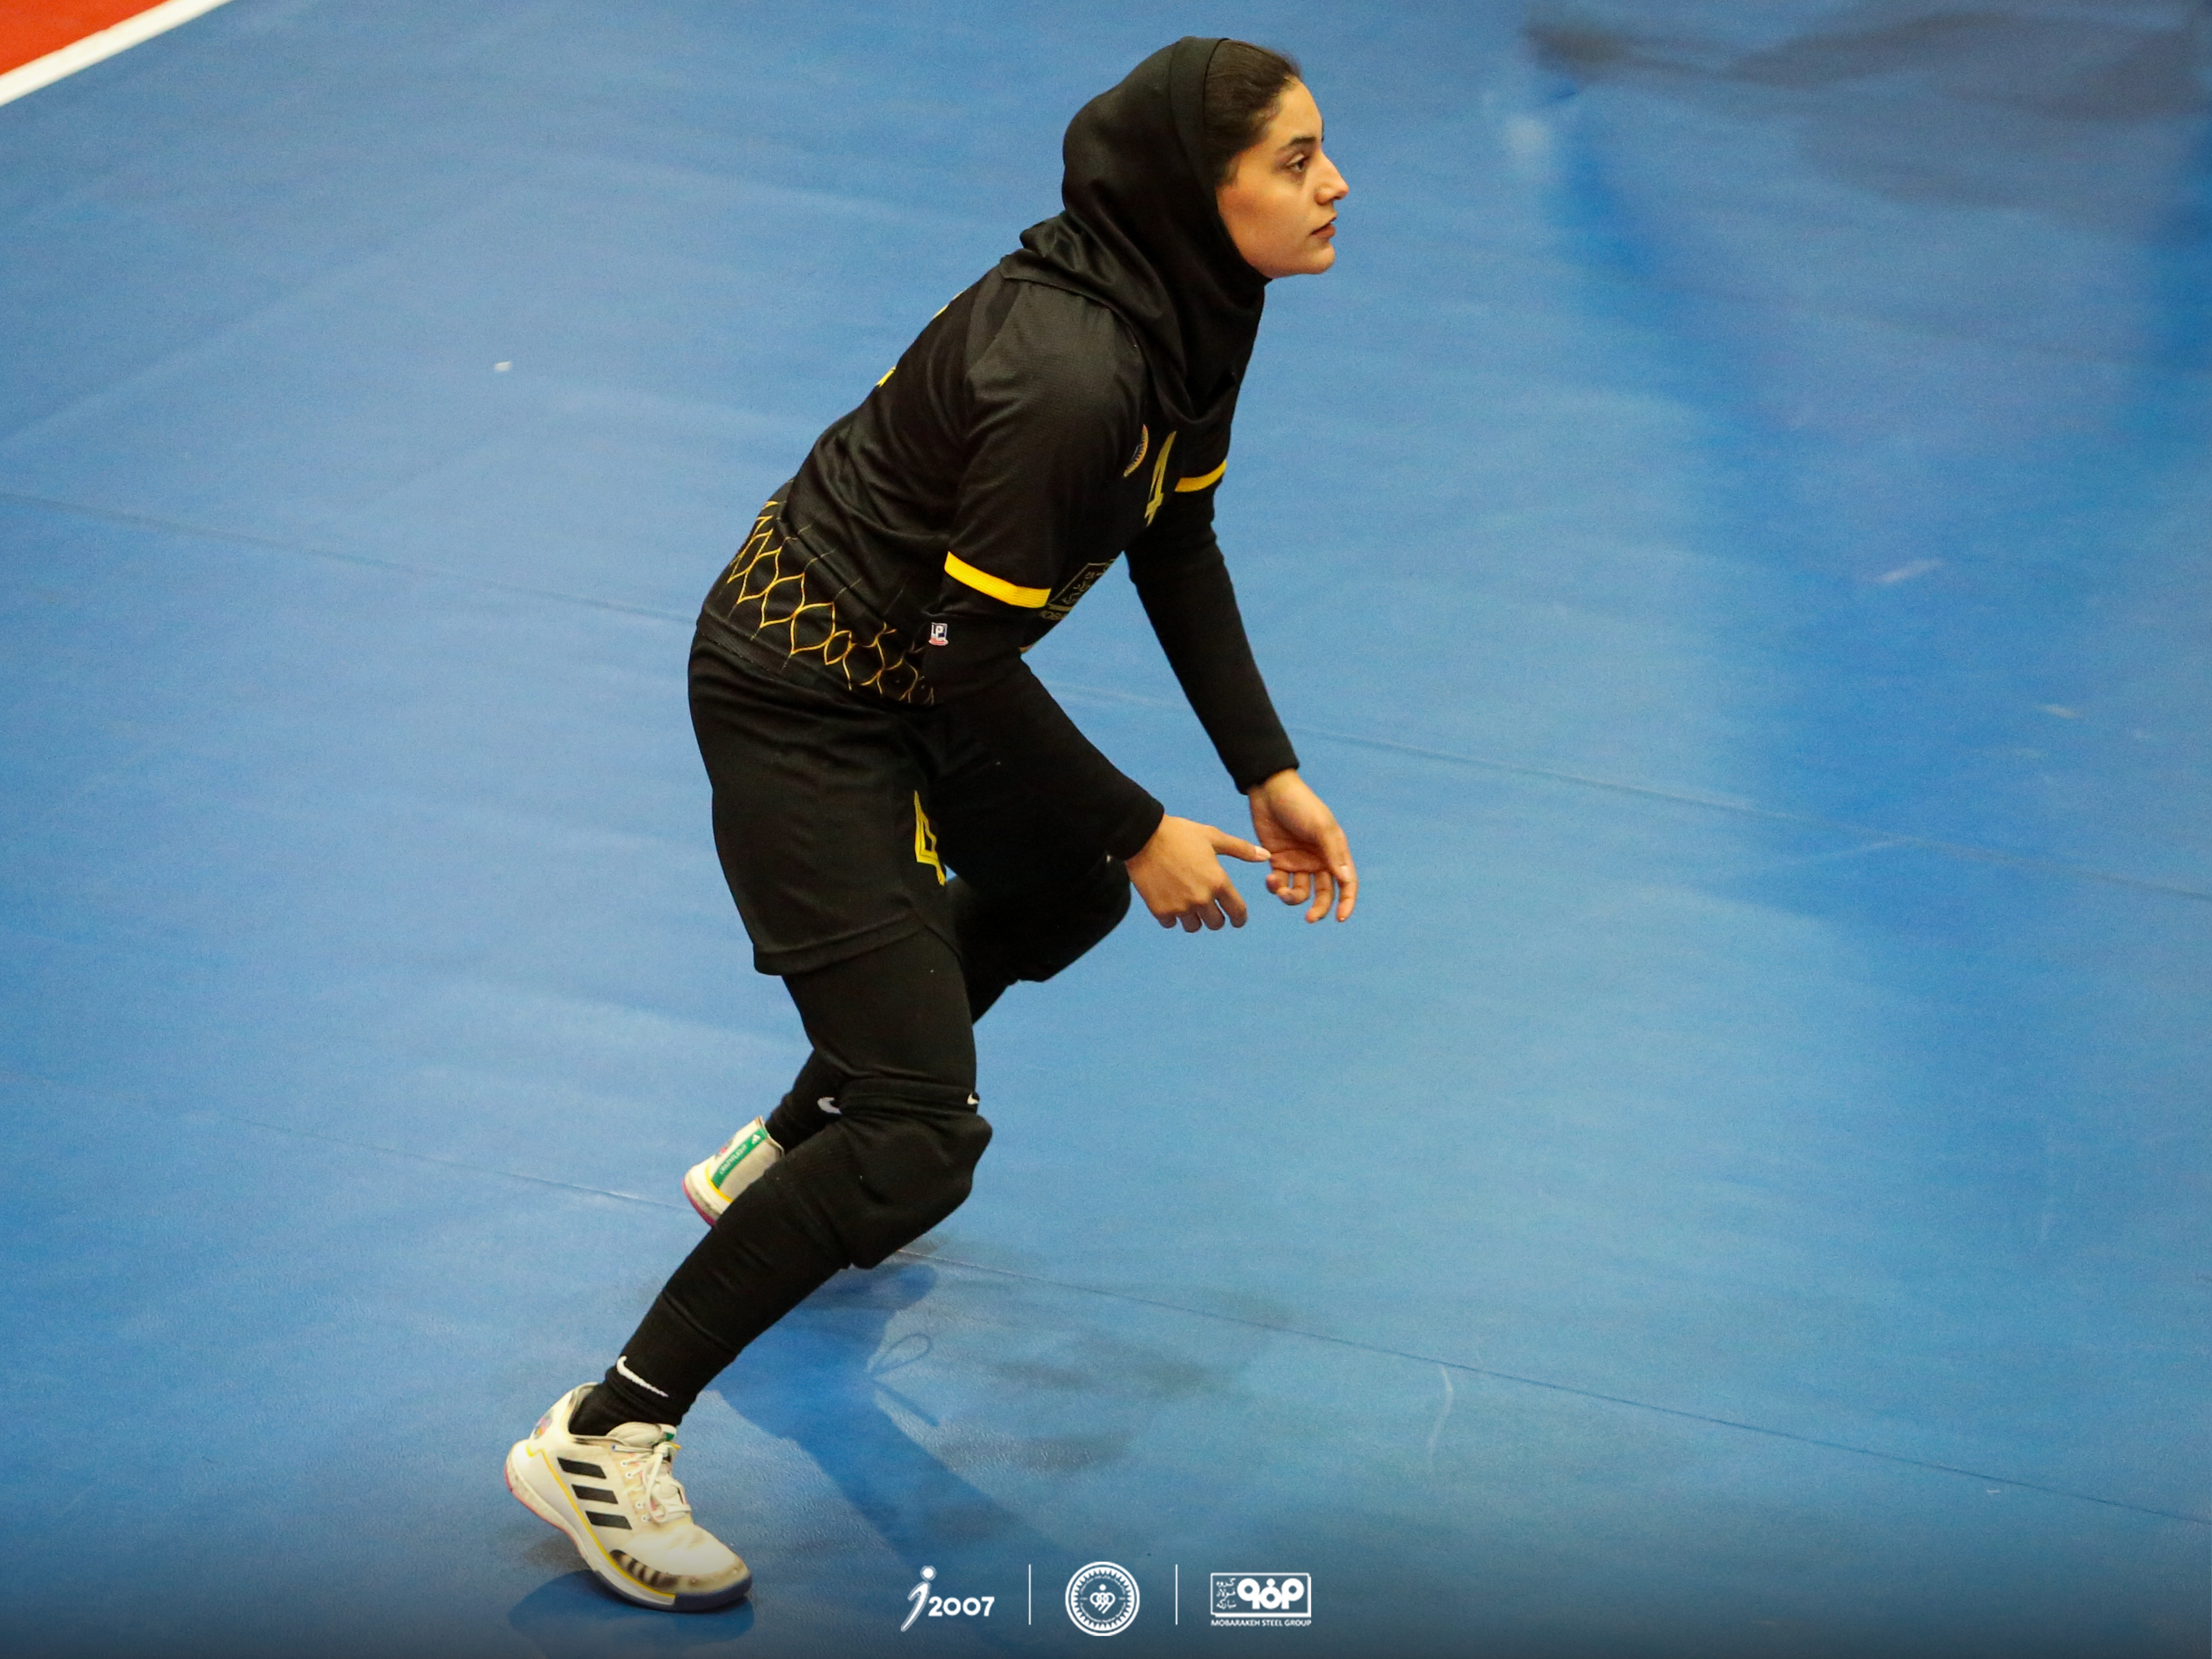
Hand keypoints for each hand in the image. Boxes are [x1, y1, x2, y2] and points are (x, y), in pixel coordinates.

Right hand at [1125, 815, 1271, 932]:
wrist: (1142, 836)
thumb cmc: (1181, 834)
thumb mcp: (1213, 837)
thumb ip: (1241, 849)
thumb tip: (1266, 855)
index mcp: (1218, 881)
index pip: (1237, 912)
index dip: (1239, 918)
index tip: (1236, 919)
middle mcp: (1201, 898)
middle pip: (1216, 924)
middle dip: (1215, 917)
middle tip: (1208, 907)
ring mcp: (1180, 907)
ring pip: (1194, 927)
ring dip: (1193, 918)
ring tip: (1187, 903)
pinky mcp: (1160, 910)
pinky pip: (1172, 923)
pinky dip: (1172, 916)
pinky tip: (1170, 900)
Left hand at [1248, 770, 1357, 921]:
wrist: (1269, 790)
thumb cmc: (1301, 804)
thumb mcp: (1321, 826)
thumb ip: (1333, 853)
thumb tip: (1346, 880)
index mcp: (1334, 853)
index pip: (1346, 883)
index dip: (1347, 902)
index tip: (1340, 918)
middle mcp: (1318, 860)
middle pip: (1323, 894)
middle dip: (1319, 908)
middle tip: (1310, 918)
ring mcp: (1298, 862)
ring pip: (1300, 892)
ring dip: (1292, 898)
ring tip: (1281, 891)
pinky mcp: (1277, 860)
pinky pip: (1279, 883)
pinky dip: (1275, 887)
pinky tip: (1270, 880)